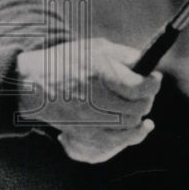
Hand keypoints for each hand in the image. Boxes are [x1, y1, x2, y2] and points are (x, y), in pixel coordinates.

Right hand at [17, 38, 160, 163]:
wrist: (33, 84)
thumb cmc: (66, 61)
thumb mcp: (95, 48)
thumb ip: (124, 55)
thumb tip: (147, 65)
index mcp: (100, 73)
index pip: (140, 87)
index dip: (153, 83)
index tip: (154, 79)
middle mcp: (96, 98)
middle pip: (139, 108)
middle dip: (146, 99)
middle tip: (144, 92)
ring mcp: (90, 119)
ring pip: (131, 125)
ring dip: (138, 116)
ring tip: (135, 106)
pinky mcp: (85, 134)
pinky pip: (116, 141)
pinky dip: (129, 135)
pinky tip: (135, 126)